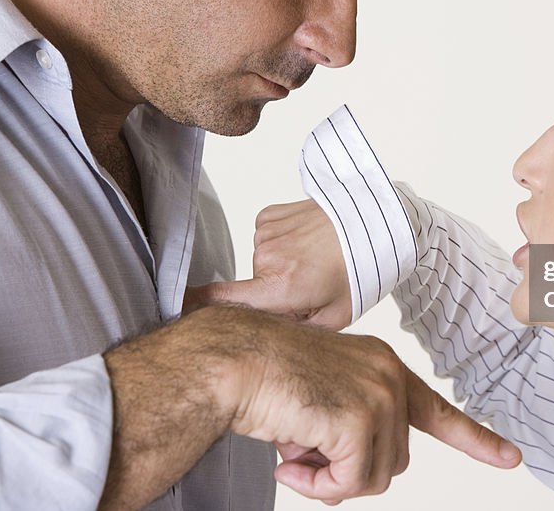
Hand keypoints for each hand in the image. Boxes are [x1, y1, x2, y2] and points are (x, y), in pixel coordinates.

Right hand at [184, 200, 352, 329]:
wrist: (378, 221)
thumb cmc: (361, 270)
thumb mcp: (335, 318)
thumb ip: (296, 335)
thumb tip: (266, 341)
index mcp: (281, 288)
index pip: (220, 302)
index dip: (192, 309)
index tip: (175, 313)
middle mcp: (267, 258)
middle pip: (251, 289)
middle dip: (273, 295)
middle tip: (309, 289)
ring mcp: (266, 231)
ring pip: (260, 263)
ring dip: (280, 268)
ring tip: (314, 261)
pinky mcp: (269, 214)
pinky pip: (265, 238)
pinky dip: (281, 244)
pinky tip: (305, 243)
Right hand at [210, 308, 521, 501]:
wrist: (230, 359)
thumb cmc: (262, 376)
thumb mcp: (319, 402)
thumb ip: (349, 433)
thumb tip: (353, 479)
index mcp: (381, 366)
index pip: (437, 409)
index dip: (475, 438)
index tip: (509, 457)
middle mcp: (388, 376)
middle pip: (393, 460)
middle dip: (347, 470)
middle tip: (302, 456)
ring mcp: (378, 395)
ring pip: (375, 476)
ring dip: (330, 479)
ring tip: (292, 451)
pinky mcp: (360, 417)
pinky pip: (351, 482)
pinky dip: (318, 485)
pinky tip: (288, 460)